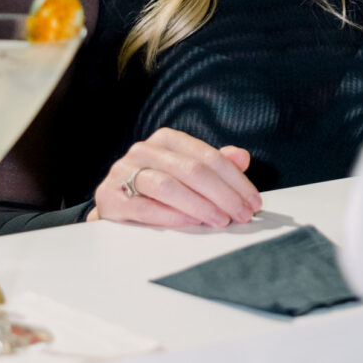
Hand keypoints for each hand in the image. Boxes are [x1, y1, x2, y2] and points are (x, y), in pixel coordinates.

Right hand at [89, 130, 261, 229]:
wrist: (113, 205)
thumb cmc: (155, 188)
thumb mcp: (187, 172)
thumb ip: (215, 165)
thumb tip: (242, 157)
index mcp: (167, 140)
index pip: (209, 157)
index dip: (235, 180)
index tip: (252, 201)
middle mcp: (144, 150)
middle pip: (192, 170)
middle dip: (223, 195)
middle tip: (241, 215)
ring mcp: (124, 172)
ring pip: (168, 186)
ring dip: (199, 205)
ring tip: (220, 220)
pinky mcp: (110, 197)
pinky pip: (144, 206)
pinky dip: (170, 215)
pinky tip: (190, 222)